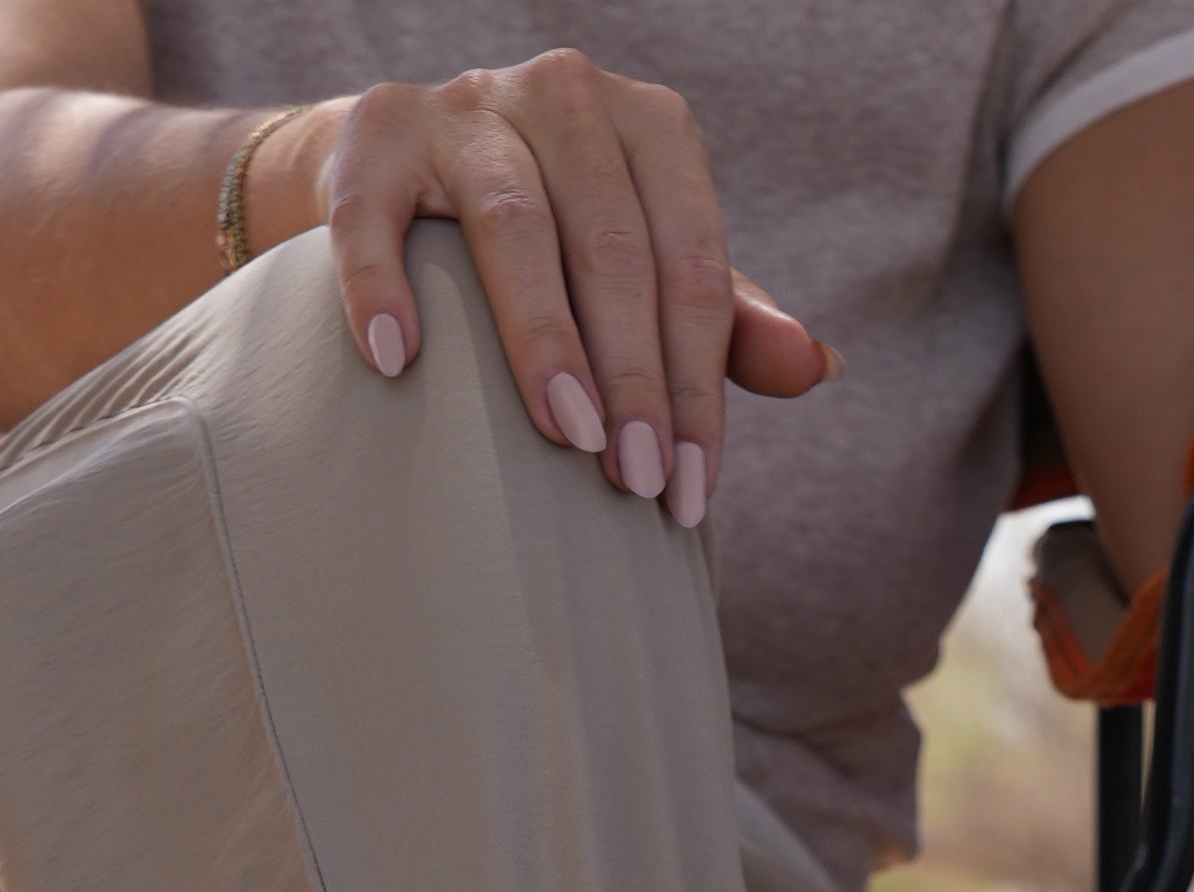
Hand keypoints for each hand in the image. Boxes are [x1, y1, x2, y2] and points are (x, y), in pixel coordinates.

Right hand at [309, 58, 835, 523]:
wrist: (404, 178)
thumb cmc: (555, 238)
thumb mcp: (649, 268)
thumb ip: (726, 320)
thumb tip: (819, 370)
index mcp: (647, 126)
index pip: (692, 264)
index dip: (698, 383)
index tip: (689, 491)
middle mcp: (563, 97)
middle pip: (613, 246)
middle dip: (632, 376)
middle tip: (635, 481)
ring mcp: (466, 109)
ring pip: (515, 223)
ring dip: (543, 339)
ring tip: (562, 437)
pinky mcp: (374, 134)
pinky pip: (375, 214)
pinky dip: (385, 287)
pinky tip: (399, 364)